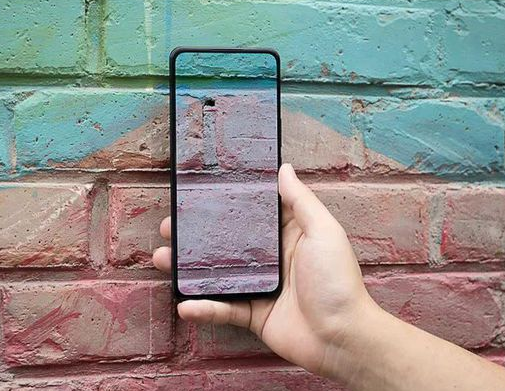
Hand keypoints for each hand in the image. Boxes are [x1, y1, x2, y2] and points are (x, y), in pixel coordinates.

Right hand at [153, 163, 376, 376]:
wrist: (342, 337)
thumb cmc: (338, 281)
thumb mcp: (323, 231)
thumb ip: (300, 201)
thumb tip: (284, 168)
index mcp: (285, 235)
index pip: (250, 213)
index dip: (224, 203)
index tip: (199, 193)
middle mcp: (269, 258)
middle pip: (225, 242)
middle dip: (195, 235)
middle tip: (170, 226)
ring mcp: (259, 287)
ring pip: (217, 273)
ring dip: (188, 268)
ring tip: (163, 259)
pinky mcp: (253, 314)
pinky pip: (223, 309)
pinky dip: (203, 308)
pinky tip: (184, 305)